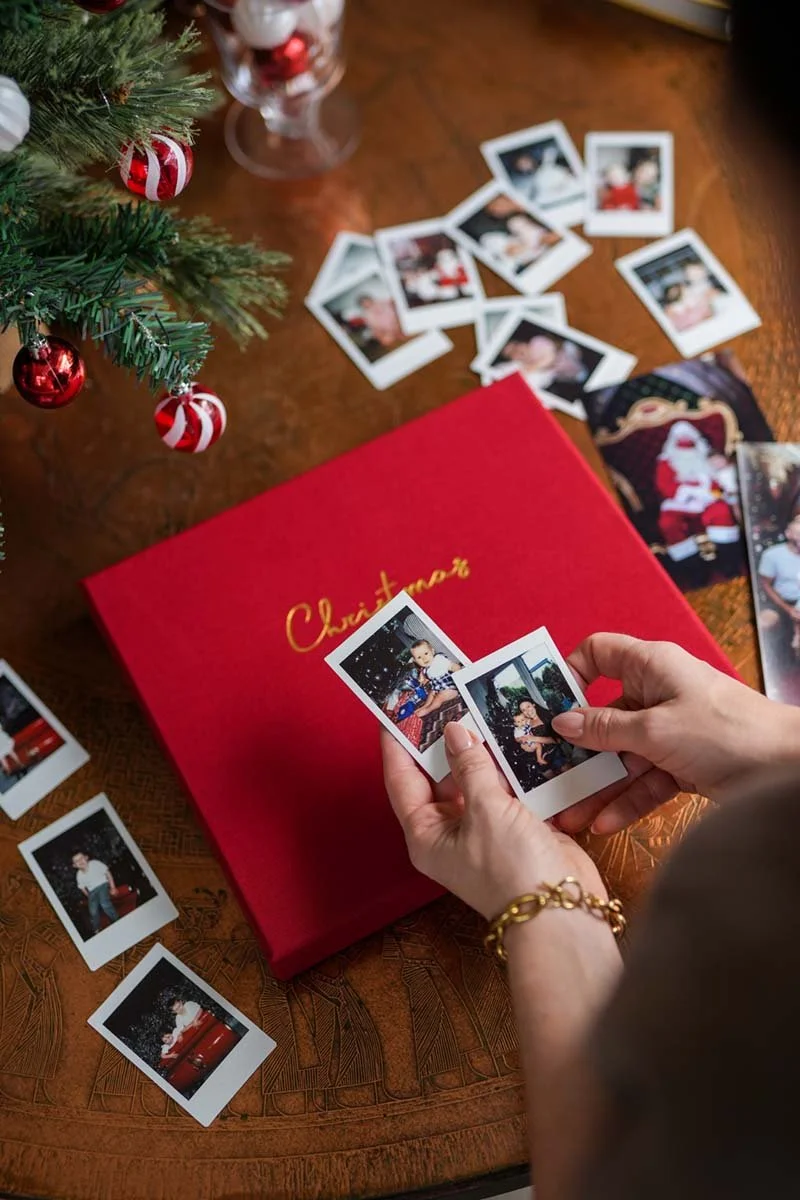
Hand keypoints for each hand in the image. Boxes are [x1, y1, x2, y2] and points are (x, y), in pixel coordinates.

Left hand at [381, 722, 605, 920]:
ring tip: (479, 707)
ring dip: (479, 750)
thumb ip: (470, 766)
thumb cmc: (512, 870)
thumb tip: (453, 730)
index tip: (397, 708)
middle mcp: (450, 831)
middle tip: (447, 697)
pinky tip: (513, 736)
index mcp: (426, 834)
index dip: (397, 743)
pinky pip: (505, 788)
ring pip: (475, 778)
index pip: (401, 779)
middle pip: (438, 776)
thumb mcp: (486, 811)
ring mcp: (484, 829)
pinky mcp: (515, 827)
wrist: (562, 913)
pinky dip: (509, 765)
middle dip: (443, 740)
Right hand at [551, 633, 799, 836]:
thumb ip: (605, 728)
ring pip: (622, 755)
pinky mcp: (683, 764)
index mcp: (650, 666)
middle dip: (576, 747)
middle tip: (545, 771)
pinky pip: (645, 780)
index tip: (546, 704)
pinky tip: (602, 823)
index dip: (570, 673)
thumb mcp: (655, 729)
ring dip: (597, 784)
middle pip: (604, 715)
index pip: (598, 653)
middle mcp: (658, 694)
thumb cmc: (725, 731)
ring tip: (567, 813)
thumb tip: (561, 721)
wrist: (786, 767)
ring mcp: (671, 731)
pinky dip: (626, 800)